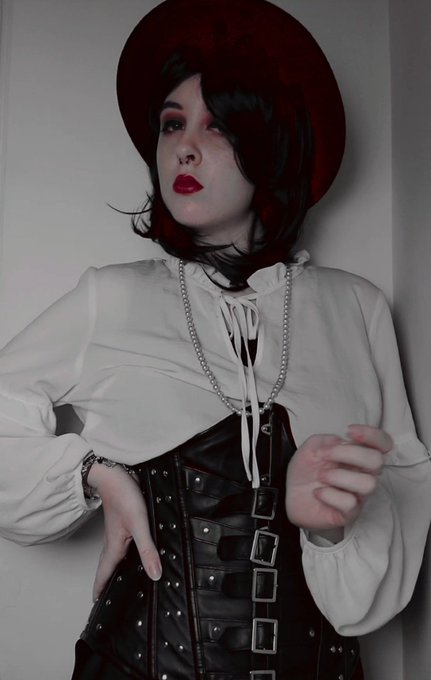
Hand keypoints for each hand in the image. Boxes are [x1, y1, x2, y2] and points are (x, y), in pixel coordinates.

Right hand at [87, 463, 161, 600]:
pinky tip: (133, 553)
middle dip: (106, 584)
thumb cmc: (123, 496)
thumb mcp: (139, 524)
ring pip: (114, 557)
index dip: (100, 592)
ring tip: (119, 581)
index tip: (97, 608)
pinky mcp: (124, 523)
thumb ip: (147, 550)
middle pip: (107, 569)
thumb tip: (155, 575)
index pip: (103, 576)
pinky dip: (124, 555)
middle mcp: (113, 542)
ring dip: (114, 569)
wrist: (114, 473)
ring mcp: (117, 533)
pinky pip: (121, 545)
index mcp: (113, 548)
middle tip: (106, 599)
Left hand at [285, 425, 391, 531]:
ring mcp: (358, 494)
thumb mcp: (311, 447)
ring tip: (322, 476)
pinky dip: (330, 495)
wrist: (290, 495)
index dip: (372, 435)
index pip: (382, 443)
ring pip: (368, 483)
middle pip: (377, 460)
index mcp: (358, 455)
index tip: (350, 431)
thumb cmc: (306, 471)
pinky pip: (350, 503)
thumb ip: (327, 439)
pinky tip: (318, 492)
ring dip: (340, 476)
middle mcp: (363, 474)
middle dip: (350, 453)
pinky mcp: (350, 512)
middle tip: (325, 455)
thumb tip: (341, 442)